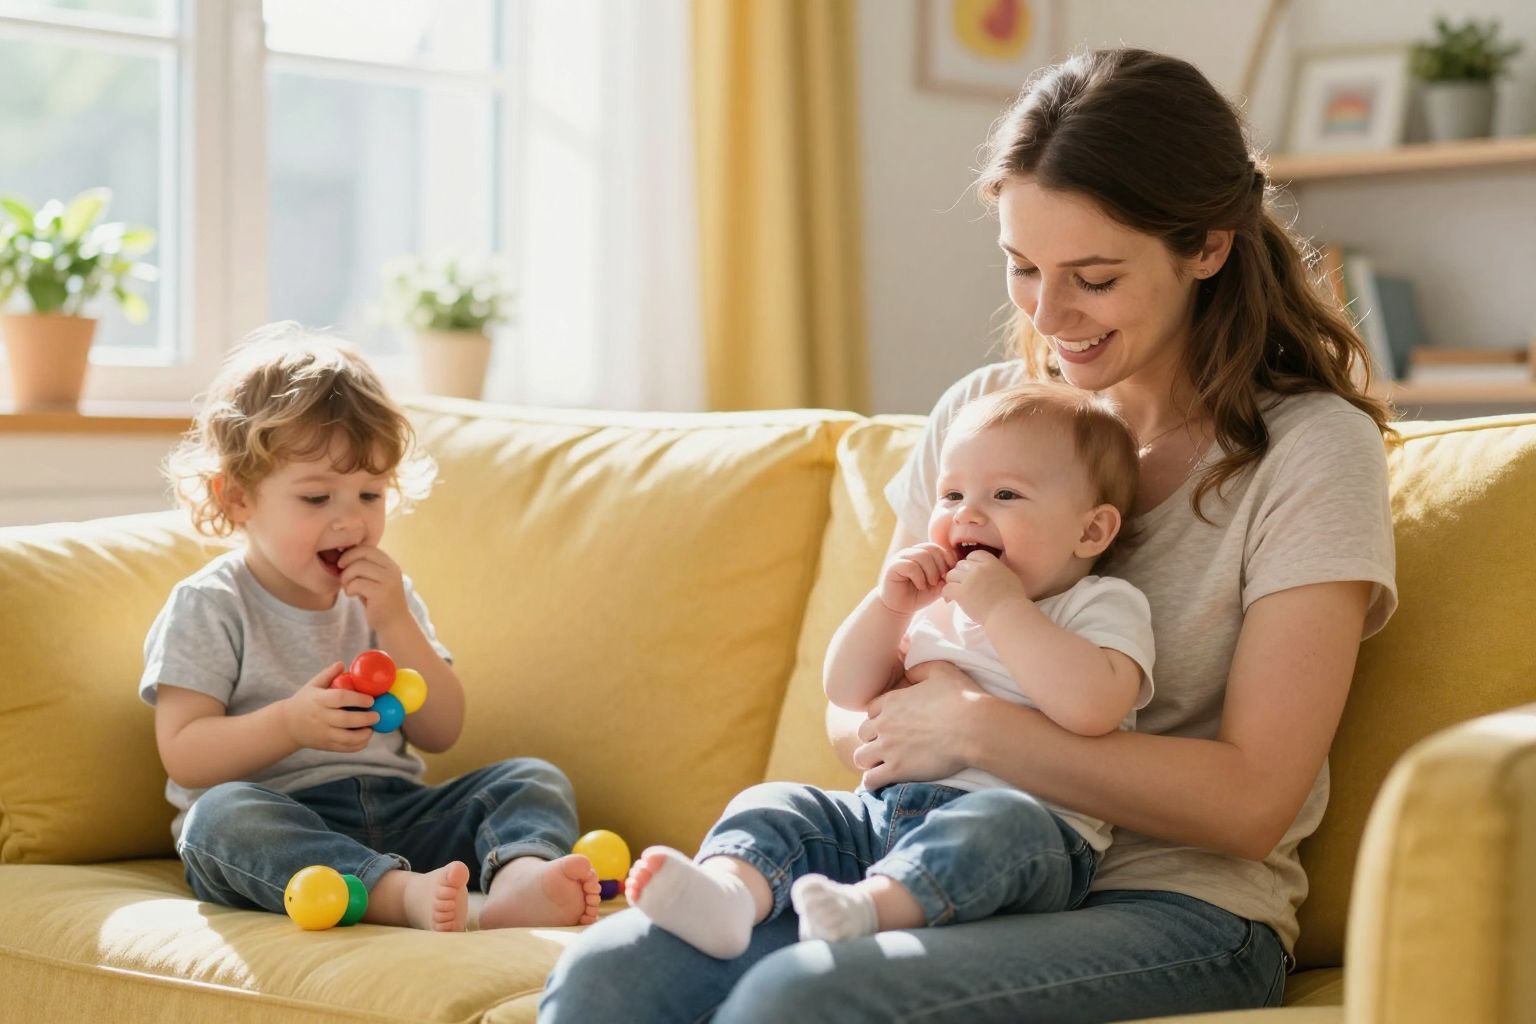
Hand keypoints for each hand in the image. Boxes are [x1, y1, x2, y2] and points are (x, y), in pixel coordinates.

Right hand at [280, 662, 378, 752]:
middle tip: (378, 716)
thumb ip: (328, 674)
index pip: (340, 698)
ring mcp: (323, 734)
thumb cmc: (304, 702)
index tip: (371, 700)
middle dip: (366, 718)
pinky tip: (365, 737)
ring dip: (364, 735)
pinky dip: (359, 745)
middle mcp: (321, 718)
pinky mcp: (326, 745)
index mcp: (319, 700)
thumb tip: (342, 664)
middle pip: (347, 720)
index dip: (358, 699)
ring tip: (372, 728)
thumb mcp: (312, 686)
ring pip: (347, 738)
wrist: (287, 726)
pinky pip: (345, 748)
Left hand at [339, 545, 409, 631]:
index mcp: (390, 564)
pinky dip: (349, 589)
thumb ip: (364, 567)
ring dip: (346, 578)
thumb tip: (342, 554)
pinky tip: (352, 595)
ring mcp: (388, 581)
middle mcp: (391, 570)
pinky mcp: (381, 594)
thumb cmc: (379, 602)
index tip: (342, 564)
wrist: (394, 624)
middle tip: (343, 578)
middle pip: (361, 555)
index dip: (351, 553)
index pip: (367, 548)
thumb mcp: (374, 580)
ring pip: (357, 568)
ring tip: (348, 588)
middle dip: (346, 565)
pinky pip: (356, 583)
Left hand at [855, 659, 988, 789]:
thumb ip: (919, 669)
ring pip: (860, 757)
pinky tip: (884, 781)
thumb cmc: (962, 698)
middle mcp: (884, 724)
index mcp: (892, 701)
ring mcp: (888, 748)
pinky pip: (870, 780)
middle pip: (863, 734)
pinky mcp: (897, 770)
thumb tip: (909, 672)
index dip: (880, 718)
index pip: (871, 711)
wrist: (974, 728)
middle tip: (890, 745)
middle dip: (873, 739)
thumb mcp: (941, 670)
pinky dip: (874, 781)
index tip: (893, 725)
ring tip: (883, 765)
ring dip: (870, 761)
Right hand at [878, 543, 956, 614]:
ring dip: (931, 572)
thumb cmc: (919, 595)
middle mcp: (912, 552)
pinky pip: (910, 565)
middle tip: (940, 580)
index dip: (947, 560)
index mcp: (923, 553)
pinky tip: (920, 586)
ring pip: (922, 555)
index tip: (949, 576)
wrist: (900, 608)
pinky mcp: (893, 566)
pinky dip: (919, 577)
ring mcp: (901, 557)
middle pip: (932, 548)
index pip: (939, 548)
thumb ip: (946, 576)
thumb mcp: (938, 585)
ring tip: (930, 584)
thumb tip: (955, 569)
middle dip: (940, 565)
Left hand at [943, 551, 1029, 625]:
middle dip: (960, 574)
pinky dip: (947, 594)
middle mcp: (979, 568)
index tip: (971, 573)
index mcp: (992, 563)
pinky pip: (947, 588)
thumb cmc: (1013, 600)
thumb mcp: (1009, 577)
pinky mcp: (961, 592)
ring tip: (955, 592)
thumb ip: (998, 570)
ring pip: (951, 575)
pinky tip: (950, 600)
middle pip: (960, 564)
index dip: (970, 563)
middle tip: (961, 585)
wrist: (1008, 614)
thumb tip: (993, 570)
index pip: (974, 555)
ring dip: (952, 583)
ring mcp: (969, 580)